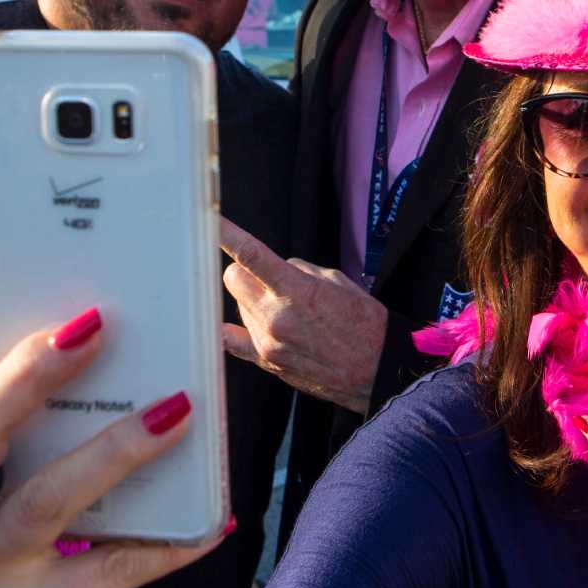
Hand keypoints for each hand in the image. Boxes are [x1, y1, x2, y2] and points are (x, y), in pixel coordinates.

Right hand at [0, 274, 225, 587]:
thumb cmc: (0, 509)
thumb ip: (8, 402)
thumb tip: (74, 317)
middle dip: (28, 377)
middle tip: (92, 326)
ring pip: (43, 502)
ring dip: (111, 452)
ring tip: (173, 411)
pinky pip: (108, 571)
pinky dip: (164, 543)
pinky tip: (212, 519)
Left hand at [218, 217, 387, 413]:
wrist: (377, 367)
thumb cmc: (363, 324)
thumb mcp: (337, 282)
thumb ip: (298, 270)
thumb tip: (273, 269)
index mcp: (297, 290)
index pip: (252, 255)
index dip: (228, 234)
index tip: (210, 220)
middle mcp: (276, 317)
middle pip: (233, 279)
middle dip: (246, 272)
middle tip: (268, 279)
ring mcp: (268, 342)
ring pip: (238, 306)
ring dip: (252, 301)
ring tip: (285, 312)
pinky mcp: (266, 362)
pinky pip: (231, 340)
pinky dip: (232, 329)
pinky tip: (237, 325)